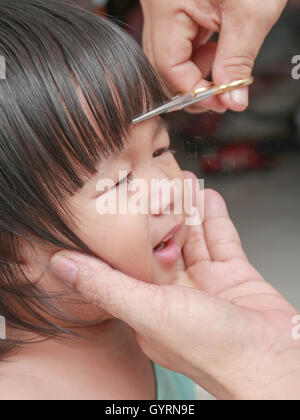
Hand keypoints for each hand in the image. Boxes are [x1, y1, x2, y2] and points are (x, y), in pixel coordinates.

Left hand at [50, 185, 299, 399]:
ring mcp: (208, 286)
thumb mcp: (148, 311)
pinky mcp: (235, 278)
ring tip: (181, 181)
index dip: (126, 233)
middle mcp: (177, 296)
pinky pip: (222, 241)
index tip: (119, 204)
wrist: (272, 359)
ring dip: (187, 210)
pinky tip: (208, 197)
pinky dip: (215, 218)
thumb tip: (60, 265)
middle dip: (161, 215)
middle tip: (155, 185)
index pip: (130, 263)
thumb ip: (105, 286)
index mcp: (149, 306)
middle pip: (164, 245)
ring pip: (193, 239)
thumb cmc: (212, 348)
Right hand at [140, 0, 286, 112]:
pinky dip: (199, 56)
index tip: (221, 102)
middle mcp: (158, 7)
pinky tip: (218, 51)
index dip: (194, 91)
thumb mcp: (251, 13)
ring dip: (197, 72)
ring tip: (224, 66)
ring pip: (171, 57)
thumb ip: (237, 62)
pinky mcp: (176, 7)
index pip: (169, 67)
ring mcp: (165, 7)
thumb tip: (233, 101)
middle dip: (193, 85)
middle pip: (163, 66)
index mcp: (167, 5)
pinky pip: (180, 42)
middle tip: (223, 93)